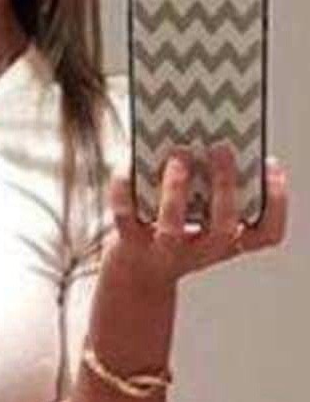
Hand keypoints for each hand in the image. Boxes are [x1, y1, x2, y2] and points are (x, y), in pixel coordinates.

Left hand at [105, 145, 288, 292]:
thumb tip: (205, 132)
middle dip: (224, 187)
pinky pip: (126, 216)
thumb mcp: (206, 212)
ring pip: (172, 230)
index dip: (276, 204)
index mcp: (229, 240)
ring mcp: (165, 250)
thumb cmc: (182, 226)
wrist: (139, 269)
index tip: (271, 166)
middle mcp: (201, 250)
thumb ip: (213, 184)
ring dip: (175, 192)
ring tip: (178, 155)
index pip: (266, 234)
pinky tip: (130, 161)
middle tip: (222, 148)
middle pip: (223, 229)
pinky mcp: (130, 242)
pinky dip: (124, 188)